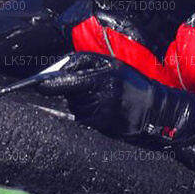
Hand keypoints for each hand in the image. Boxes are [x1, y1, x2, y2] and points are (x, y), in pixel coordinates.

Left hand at [37, 53, 194, 142]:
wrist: (155, 111)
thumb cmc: (133, 84)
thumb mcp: (112, 64)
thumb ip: (84, 63)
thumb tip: (58, 71)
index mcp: (102, 80)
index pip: (67, 83)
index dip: (51, 84)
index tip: (39, 84)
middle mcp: (99, 99)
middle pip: (68, 97)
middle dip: (71, 92)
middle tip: (89, 88)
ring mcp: (99, 117)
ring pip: (75, 110)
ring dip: (80, 104)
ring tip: (101, 99)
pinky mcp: (101, 130)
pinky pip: (83, 121)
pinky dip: (87, 115)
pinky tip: (103, 111)